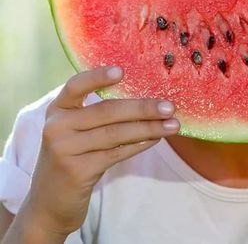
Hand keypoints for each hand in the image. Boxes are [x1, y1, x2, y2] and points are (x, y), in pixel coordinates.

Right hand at [16, 66, 179, 238]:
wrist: (49, 201)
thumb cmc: (74, 155)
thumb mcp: (76, 129)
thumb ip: (99, 113)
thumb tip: (147, 97)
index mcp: (58, 109)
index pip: (76, 85)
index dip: (98, 77)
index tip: (122, 71)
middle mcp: (56, 126)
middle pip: (106, 111)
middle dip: (142, 108)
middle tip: (169, 107)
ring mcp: (64, 150)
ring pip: (116, 134)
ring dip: (148, 128)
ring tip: (173, 125)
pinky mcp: (77, 171)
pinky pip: (116, 154)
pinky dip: (139, 145)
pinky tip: (156, 139)